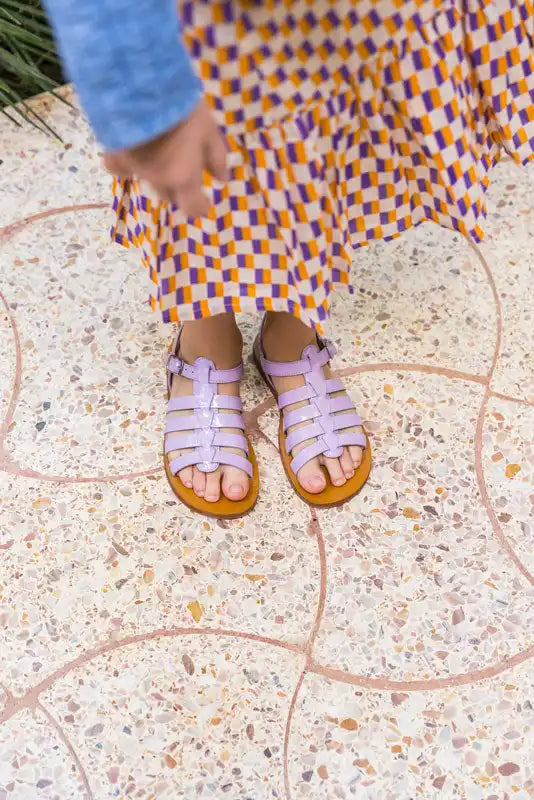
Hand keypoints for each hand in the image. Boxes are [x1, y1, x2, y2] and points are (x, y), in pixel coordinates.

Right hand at [103, 99, 227, 216]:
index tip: (204, 200)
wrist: (139, 86)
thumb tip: (222, 180)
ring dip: (156, 174)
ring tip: (160, 151)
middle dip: (178, 187)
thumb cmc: (181, 107)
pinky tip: (133, 150)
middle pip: (169, 194)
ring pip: (148, 181)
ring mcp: (135, 169)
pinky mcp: (114, 154)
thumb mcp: (208, 130)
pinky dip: (128, 165)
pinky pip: (121, 168)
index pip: (192, 207)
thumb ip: (216, 157)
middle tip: (184, 167)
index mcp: (183, 176)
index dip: (199, 206)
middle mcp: (158, 179)